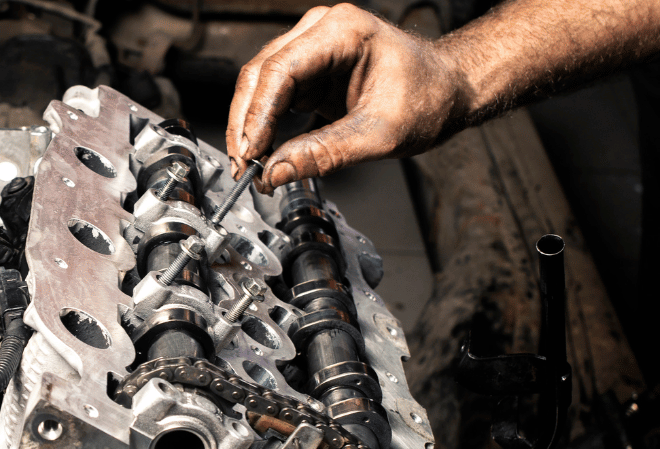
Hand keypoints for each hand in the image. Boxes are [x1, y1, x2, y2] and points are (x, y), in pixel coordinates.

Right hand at [226, 3, 466, 189]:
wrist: (448, 90)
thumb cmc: (428, 97)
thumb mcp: (380, 134)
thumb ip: (325, 153)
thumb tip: (276, 172)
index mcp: (342, 31)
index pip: (280, 70)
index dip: (258, 115)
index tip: (251, 153)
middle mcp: (320, 32)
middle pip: (259, 75)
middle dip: (246, 125)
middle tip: (244, 167)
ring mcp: (310, 48)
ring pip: (258, 85)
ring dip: (250, 127)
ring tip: (252, 166)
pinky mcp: (308, 70)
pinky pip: (272, 96)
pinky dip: (264, 126)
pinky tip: (264, 152)